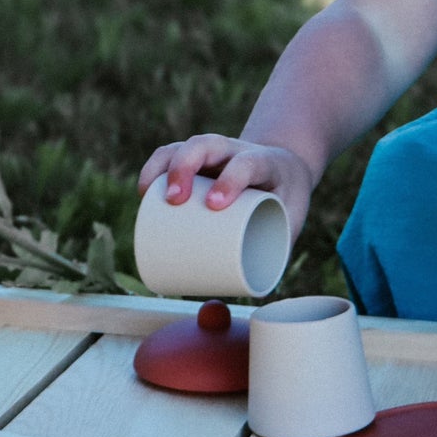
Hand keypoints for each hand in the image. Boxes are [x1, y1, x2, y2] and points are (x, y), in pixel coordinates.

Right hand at [138, 135, 314, 239]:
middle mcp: (238, 151)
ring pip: (186, 146)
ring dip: (164, 166)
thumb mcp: (293, 217)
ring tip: (148, 196)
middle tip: (174, 200)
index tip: (215, 205)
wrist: (285, 167)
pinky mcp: (199, 160)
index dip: (231, 179)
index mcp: (267, 163)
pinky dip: (155, 167)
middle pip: (208, 144)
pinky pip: (172, 153)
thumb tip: (257, 291)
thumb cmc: (286, 198)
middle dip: (186, 167)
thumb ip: (280, 247)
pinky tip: (144, 190)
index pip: (247, 163)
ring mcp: (216, 152)